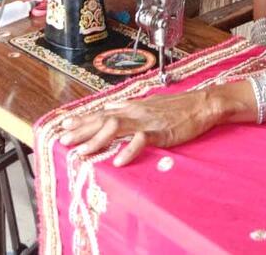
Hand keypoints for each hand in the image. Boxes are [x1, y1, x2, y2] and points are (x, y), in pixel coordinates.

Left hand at [58, 90, 225, 166]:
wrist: (202, 104)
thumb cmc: (178, 107)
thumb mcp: (149, 105)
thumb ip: (130, 109)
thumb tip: (112, 109)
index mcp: (131, 106)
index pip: (101, 112)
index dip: (82, 118)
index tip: (65, 124)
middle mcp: (134, 111)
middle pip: (102, 119)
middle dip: (81, 130)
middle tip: (63, 140)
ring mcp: (145, 120)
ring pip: (115, 128)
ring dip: (96, 140)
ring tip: (82, 152)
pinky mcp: (159, 131)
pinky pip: (140, 141)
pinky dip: (128, 151)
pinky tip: (117, 161)